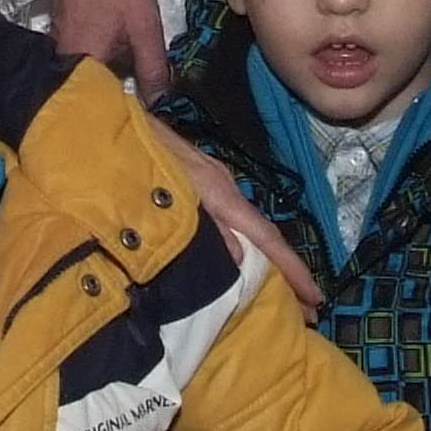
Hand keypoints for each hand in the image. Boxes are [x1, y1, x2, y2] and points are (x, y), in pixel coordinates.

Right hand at [49, 0, 170, 98]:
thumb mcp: (145, 29)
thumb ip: (153, 70)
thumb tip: (160, 104)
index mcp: (82, 63)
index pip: (100, 102)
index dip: (122, 109)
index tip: (141, 117)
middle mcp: (61, 59)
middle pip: (89, 89)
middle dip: (112, 95)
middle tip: (138, 100)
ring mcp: (56, 45)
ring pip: (83, 74)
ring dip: (103, 78)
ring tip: (127, 80)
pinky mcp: (58, 32)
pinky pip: (77, 58)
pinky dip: (95, 62)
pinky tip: (112, 57)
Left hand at [154, 129, 324, 317]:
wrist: (115, 119)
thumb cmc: (137, 156)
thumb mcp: (168, 194)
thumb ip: (202, 227)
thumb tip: (240, 260)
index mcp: (222, 194)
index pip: (266, 237)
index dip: (292, 269)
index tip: (315, 300)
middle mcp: (225, 188)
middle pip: (263, 235)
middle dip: (286, 272)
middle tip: (305, 311)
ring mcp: (212, 182)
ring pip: (247, 227)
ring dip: (265, 260)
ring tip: (280, 292)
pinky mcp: (197, 181)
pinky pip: (229, 219)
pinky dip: (243, 243)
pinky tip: (240, 259)